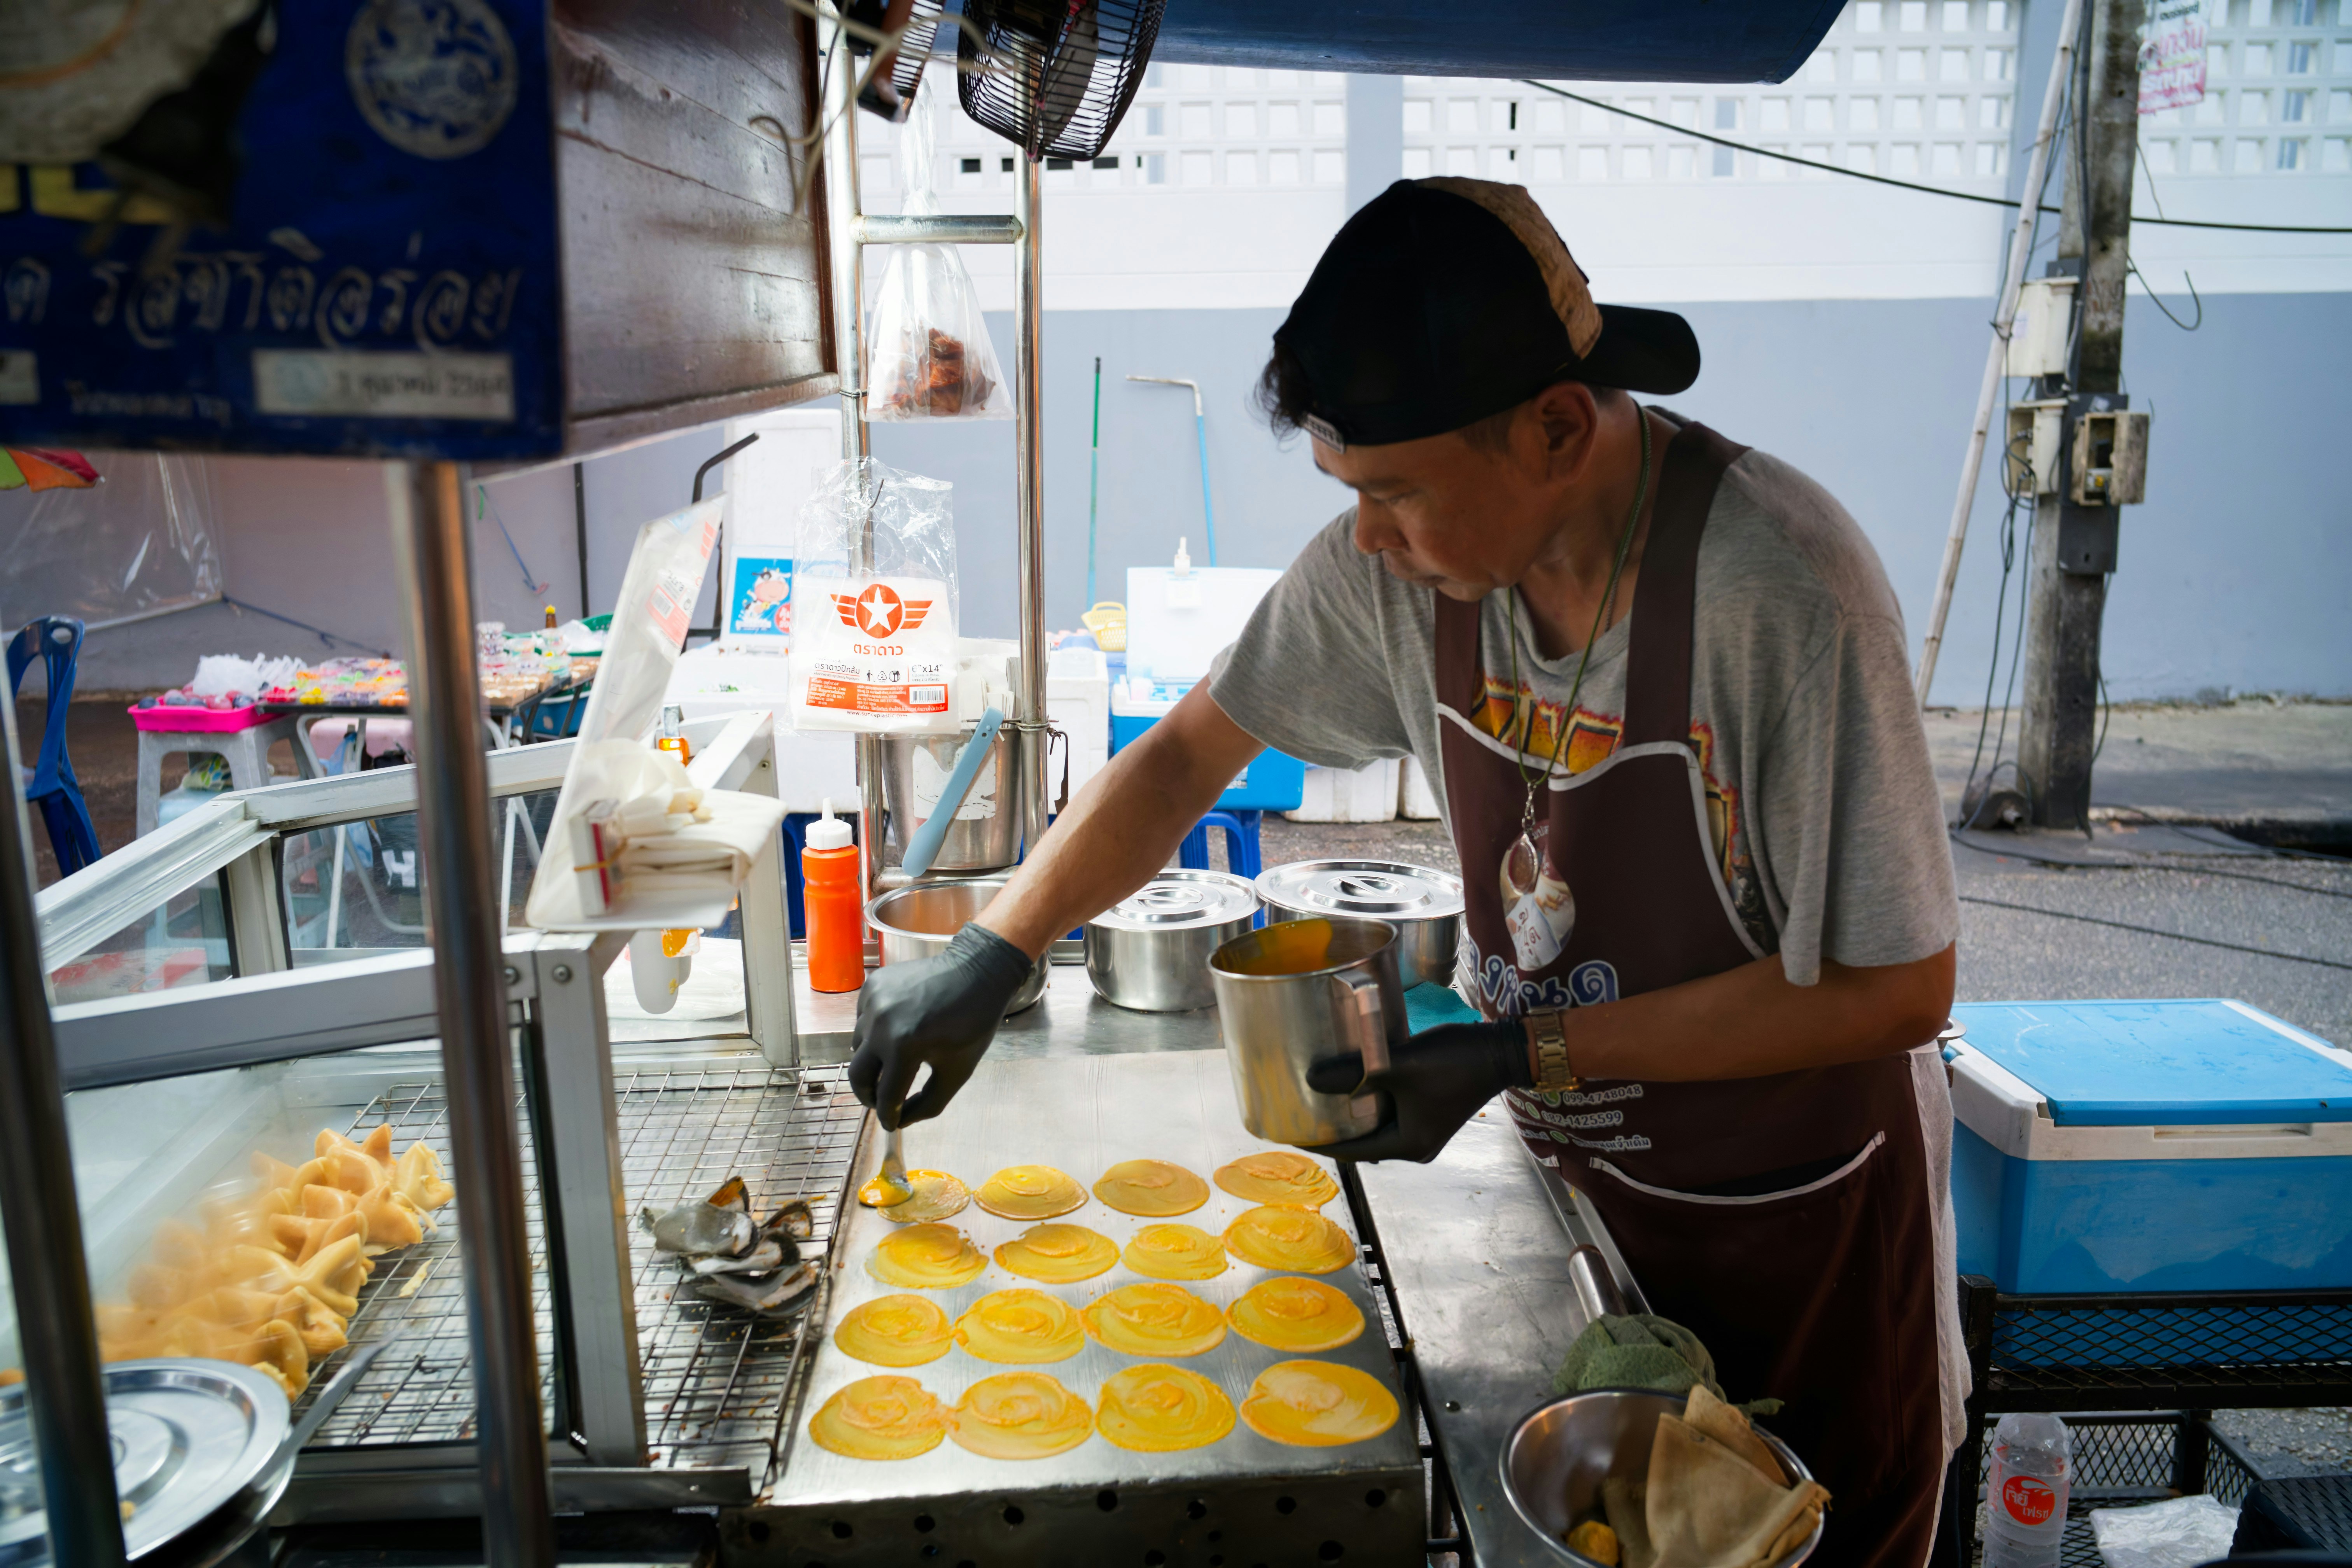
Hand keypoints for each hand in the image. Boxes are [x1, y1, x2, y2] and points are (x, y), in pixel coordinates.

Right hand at [848, 923, 1034, 1128]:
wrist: (977, 972)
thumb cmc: (972, 1024)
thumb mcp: (957, 1072)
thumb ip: (928, 1104)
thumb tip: (900, 1121)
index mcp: (905, 1047)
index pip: (885, 1095)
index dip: (887, 1116)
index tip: (890, 1123)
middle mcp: (881, 1024)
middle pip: (857, 1074)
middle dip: (867, 1095)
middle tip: (879, 1101)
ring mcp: (874, 1001)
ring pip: (858, 1046)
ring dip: (873, 1060)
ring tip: (894, 1061)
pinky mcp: (873, 985)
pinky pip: (862, 1019)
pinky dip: (874, 1032)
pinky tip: (895, 1030)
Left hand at [1300, 1020, 1532, 1162]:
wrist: (1499, 1049)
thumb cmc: (1453, 1060)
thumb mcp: (1399, 1065)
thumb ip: (1355, 1072)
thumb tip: (1311, 1078)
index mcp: (1409, 1144)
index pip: (1352, 1151)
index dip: (1320, 1142)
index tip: (1291, 1130)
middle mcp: (1416, 1144)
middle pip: (1363, 1142)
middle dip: (1333, 1129)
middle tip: (1300, 1111)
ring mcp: (1424, 1129)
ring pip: (1376, 1126)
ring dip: (1351, 1114)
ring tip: (1320, 1097)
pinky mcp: (1428, 1111)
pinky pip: (1389, 1113)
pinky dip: (1369, 1103)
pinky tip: (1352, 1084)